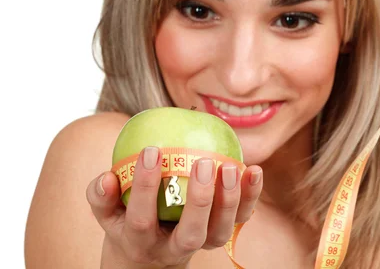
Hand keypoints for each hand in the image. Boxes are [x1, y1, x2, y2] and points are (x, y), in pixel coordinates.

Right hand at [86, 147, 262, 267]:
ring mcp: (202, 243)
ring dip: (230, 199)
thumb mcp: (107, 212)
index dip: (145, 187)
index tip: (150, 150)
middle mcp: (175, 248)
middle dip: (199, 200)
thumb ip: (102, 196)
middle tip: (202, 162)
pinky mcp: (223, 233)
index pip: (142, 219)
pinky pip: (241, 218)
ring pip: (220, 231)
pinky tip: (253, 169)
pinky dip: (250, 195)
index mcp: (141, 242)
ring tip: (230, 166)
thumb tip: (107, 177)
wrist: (151, 253)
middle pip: (191, 234)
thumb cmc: (126, 220)